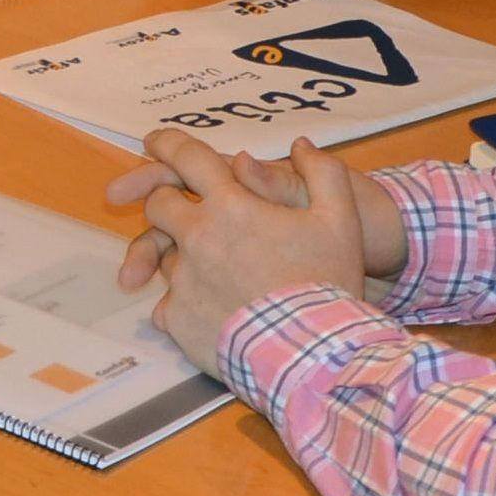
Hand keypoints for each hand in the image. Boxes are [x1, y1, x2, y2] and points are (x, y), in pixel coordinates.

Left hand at [106, 132, 405, 363]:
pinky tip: (211, 312)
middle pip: (158, 205)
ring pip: (165, 257)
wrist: (312, 353)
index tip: (155, 142)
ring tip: (218, 276)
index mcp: (231, 205)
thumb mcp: (340, 220)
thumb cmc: (326, 282)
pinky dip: (183, 304)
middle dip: (166, 202)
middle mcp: (197, 237)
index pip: (187, 159)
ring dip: (182, 257)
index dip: (168, 144)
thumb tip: (301, 146)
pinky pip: (166, 304)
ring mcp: (183, 280)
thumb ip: (323, 173)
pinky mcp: (177, 320)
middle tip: (184, 213)